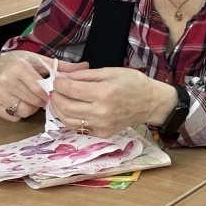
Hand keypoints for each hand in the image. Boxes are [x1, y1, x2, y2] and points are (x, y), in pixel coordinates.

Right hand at [0, 51, 87, 120]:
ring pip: (24, 110)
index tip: (54, 92)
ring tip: (31, 97)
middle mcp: (6, 80)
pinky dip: (19, 113)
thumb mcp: (43, 61)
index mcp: (20, 67)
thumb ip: (63, 67)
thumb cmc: (26, 63)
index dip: (50, 93)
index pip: (40, 88)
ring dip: (32, 107)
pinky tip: (20, 102)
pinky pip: (13, 116)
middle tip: (43, 95)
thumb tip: (86, 67)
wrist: (1, 63)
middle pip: (34, 101)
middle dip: (43, 100)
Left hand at [51, 67, 176, 136]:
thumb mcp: (111, 71)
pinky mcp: (102, 133)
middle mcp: (101, 111)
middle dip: (56, 97)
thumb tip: (64, 77)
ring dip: (59, 110)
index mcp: (105, 93)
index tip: (57, 80)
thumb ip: (86, 75)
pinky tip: (72, 110)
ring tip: (59, 100)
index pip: (71, 90)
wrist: (151, 103)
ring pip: (68, 120)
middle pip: (66, 106)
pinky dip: (70, 118)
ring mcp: (101, 125)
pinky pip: (78, 127)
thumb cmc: (133, 83)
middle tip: (55, 90)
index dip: (59, 84)